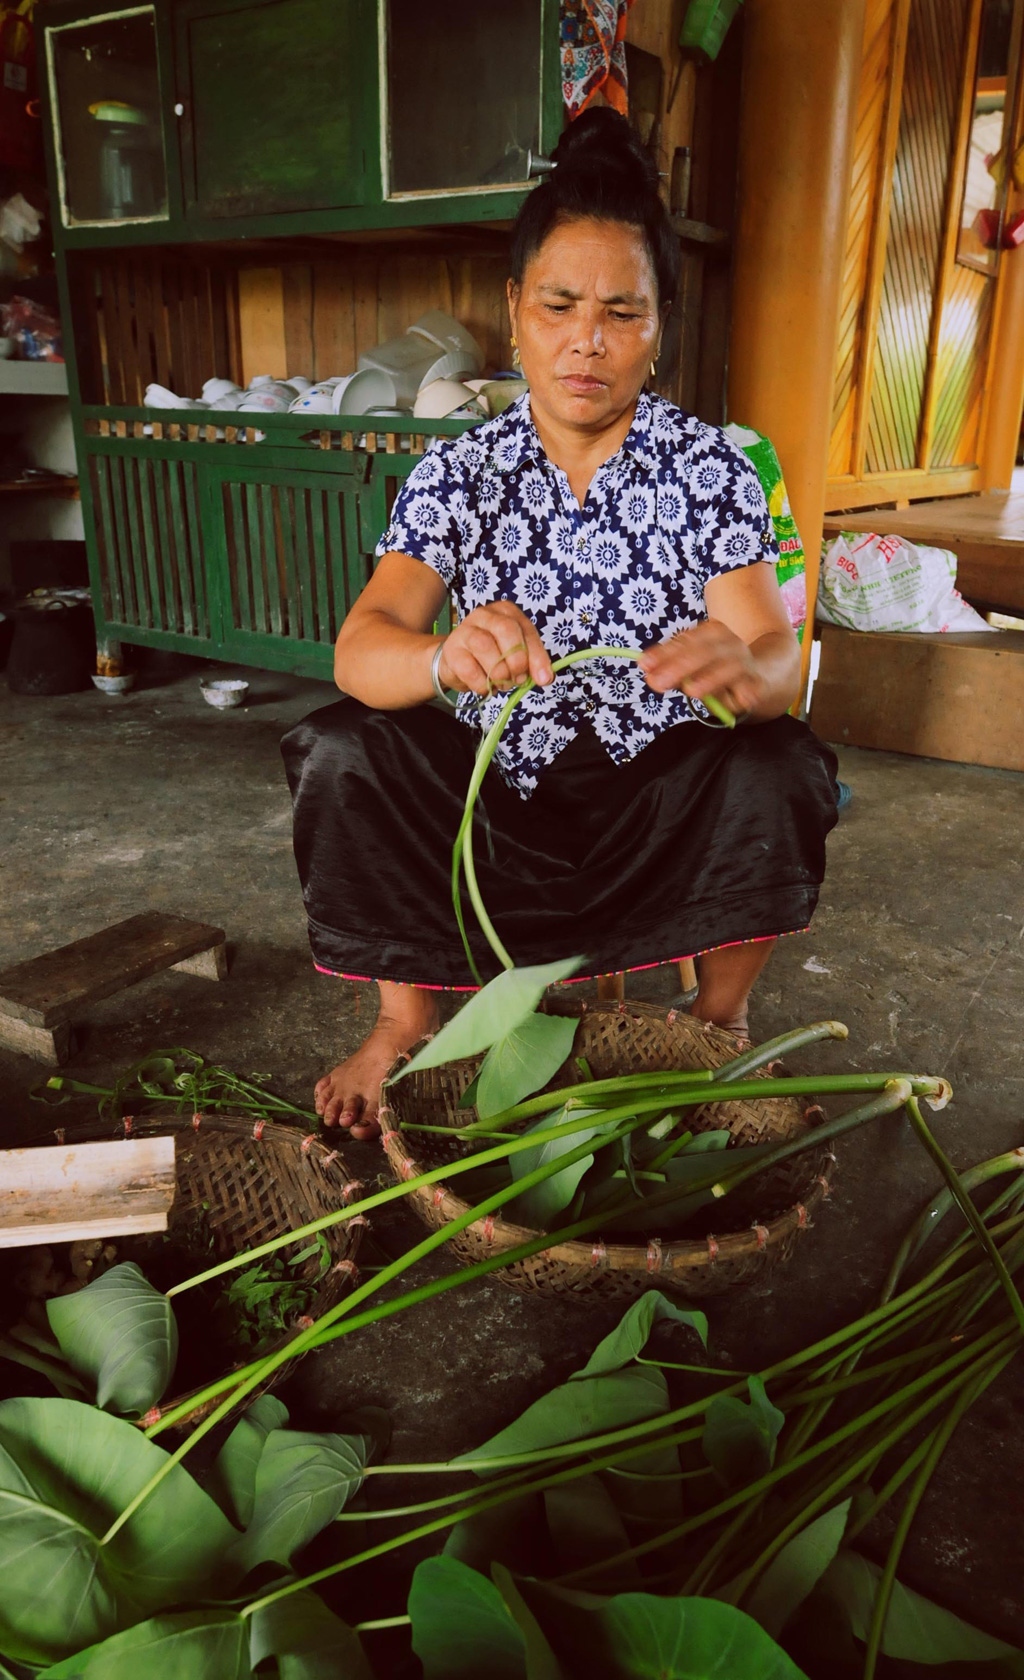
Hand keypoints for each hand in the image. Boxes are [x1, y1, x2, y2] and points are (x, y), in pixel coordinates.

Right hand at [437, 601, 553, 695]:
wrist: (457, 663)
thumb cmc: (492, 656)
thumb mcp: (516, 655)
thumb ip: (533, 662)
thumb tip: (546, 678)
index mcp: (506, 612)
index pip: (527, 630)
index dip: (537, 656)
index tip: (543, 679)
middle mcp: (485, 614)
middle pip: (506, 630)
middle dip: (517, 661)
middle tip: (518, 680)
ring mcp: (465, 630)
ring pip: (485, 646)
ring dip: (499, 674)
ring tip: (501, 685)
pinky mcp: (451, 650)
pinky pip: (469, 669)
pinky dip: (482, 684)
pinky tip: (485, 687)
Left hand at [639, 620, 765, 715]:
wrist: (762, 673)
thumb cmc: (718, 669)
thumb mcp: (693, 667)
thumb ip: (671, 669)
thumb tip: (649, 674)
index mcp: (713, 633)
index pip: (686, 640)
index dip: (665, 652)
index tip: (644, 664)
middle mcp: (731, 644)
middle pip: (705, 652)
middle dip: (680, 667)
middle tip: (658, 683)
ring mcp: (746, 663)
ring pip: (729, 668)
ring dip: (711, 679)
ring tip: (692, 691)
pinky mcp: (758, 684)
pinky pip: (749, 689)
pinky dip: (743, 695)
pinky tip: (735, 701)